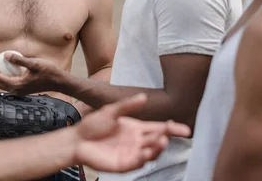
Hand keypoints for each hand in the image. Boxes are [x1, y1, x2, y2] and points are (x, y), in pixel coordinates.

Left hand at [0, 53, 63, 95]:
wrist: (58, 81)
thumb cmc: (48, 71)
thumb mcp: (33, 63)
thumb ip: (19, 60)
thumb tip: (6, 55)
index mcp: (17, 85)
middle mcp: (16, 91)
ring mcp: (19, 92)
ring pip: (2, 84)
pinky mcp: (23, 90)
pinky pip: (9, 84)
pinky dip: (5, 76)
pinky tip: (9, 67)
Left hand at [72, 94, 190, 172]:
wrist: (77, 140)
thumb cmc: (92, 125)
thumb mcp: (111, 111)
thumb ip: (127, 105)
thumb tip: (144, 97)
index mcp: (136, 128)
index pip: (158, 128)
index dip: (171, 129)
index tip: (185, 129)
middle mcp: (136, 142)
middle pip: (156, 140)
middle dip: (165, 137)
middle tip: (169, 133)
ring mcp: (131, 153)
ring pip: (150, 153)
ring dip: (157, 148)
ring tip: (162, 141)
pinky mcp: (123, 164)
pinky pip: (136, 163)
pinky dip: (143, 159)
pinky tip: (146, 153)